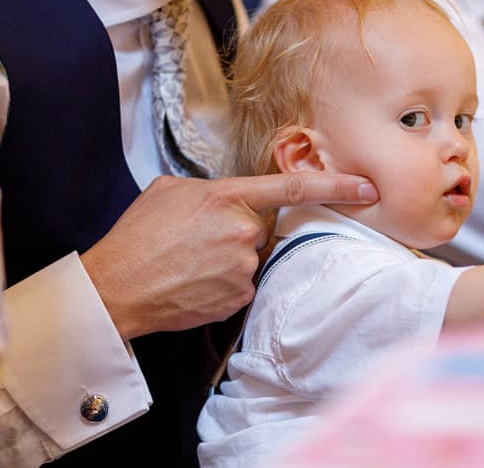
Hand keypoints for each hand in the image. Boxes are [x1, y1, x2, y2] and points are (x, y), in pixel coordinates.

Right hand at [81, 172, 377, 340]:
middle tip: (198, 241)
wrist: (115, 288)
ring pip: (252, 259)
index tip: (369, 187)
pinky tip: (194, 282)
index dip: (338, 185)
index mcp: (229, 198)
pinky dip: (223, 283)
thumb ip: (210, 189)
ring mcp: (243, 268)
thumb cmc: (137, 236)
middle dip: (239, 232)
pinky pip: (242, 285)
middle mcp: (243, 232)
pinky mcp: (238, 298)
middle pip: (263, 229)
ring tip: (189, 262)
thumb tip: (225, 198)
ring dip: (229, 259)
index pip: (295, 187)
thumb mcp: (170, 191)